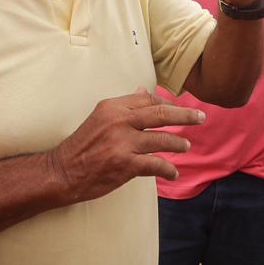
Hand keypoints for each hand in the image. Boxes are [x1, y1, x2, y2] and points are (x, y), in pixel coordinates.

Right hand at [48, 89, 204, 202]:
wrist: (63, 172)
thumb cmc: (83, 146)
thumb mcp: (100, 118)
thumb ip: (125, 106)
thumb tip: (144, 91)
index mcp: (112, 107)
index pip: (148, 100)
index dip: (167, 104)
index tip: (179, 108)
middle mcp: (118, 121)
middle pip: (161, 113)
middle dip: (185, 115)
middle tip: (200, 117)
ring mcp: (122, 143)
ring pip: (162, 139)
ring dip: (178, 143)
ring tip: (186, 146)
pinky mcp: (125, 164)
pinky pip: (156, 164)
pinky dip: (167, 169)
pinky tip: (172, 172)